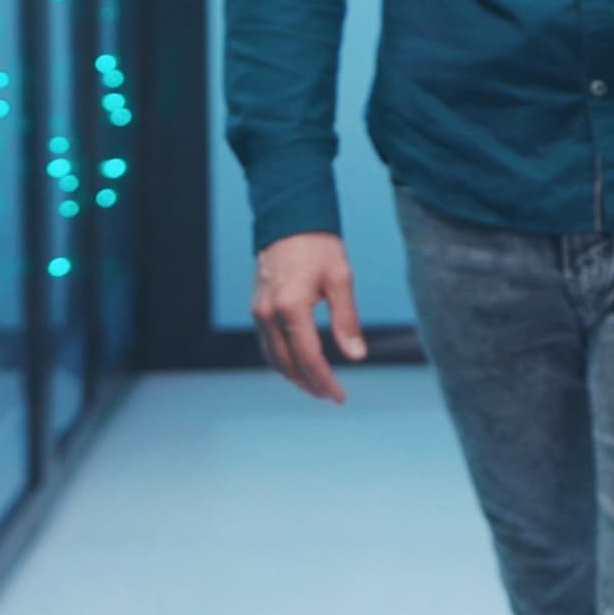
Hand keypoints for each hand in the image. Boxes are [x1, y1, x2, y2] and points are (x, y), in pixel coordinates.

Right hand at [251, 231, 366, 403]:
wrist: (289, 218)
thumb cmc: (319, 245)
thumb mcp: (340, 279)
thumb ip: (346, 320)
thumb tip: (356, 356)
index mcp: (291, 307)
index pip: (308, 358)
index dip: (325, 381)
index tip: (340, 397)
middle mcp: (268, 313)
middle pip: (287, 364)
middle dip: (309, 384)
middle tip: (330, 395)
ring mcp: (258, 311)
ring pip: (273, 358)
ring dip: (294, 376)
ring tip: (316, 385)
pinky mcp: (257, 308)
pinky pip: (267, 345)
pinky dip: (282, 360)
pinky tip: (299, 363)